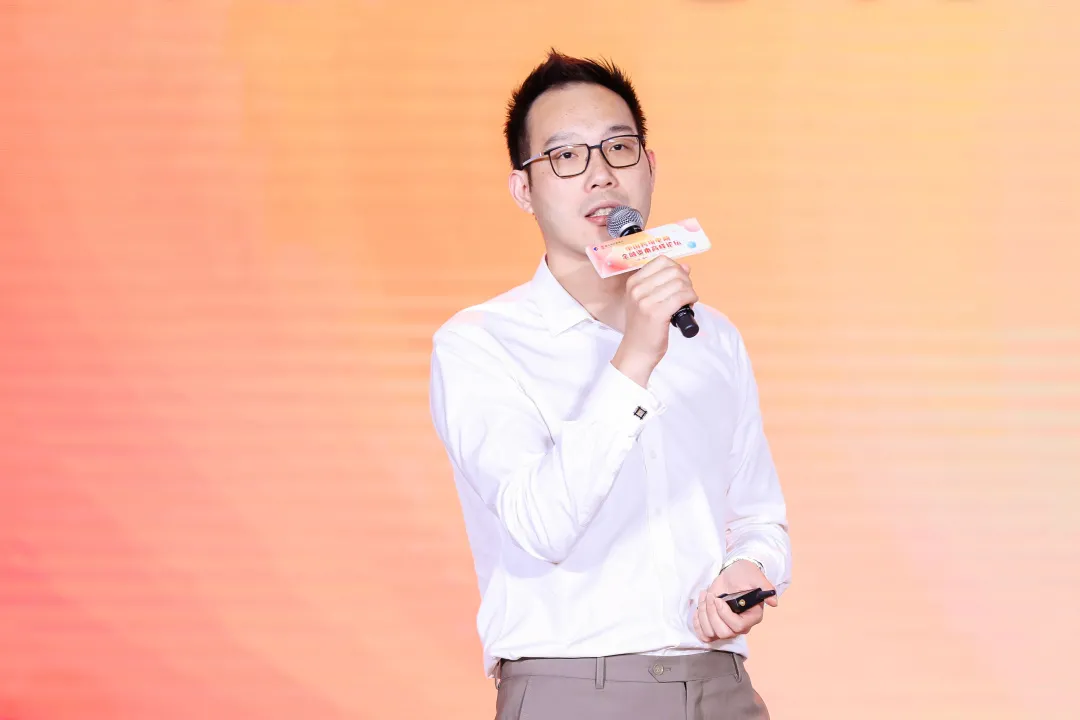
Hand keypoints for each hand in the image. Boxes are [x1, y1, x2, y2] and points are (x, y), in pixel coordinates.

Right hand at [611, 256, 697, 386]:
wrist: (636, 351)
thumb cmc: (643, 327)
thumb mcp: (646, 300)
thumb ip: (663, 282)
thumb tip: (685, 267)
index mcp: (633, 283)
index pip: (661, 261)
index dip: (676, 268)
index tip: (679, 282)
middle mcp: (637, 289)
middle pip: (673, 270)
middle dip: (685, 280)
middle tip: (685, 294)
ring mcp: (645, 301)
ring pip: (680, 283)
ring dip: (689, 291)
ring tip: (686, 302)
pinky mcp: (657, 313)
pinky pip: (683, 296)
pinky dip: (691, 298)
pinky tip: (690, 306)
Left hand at [692, 560, 777, 642]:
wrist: (733, 573)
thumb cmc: (745, 575)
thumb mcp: (755, 577)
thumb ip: (766, 587)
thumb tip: (774, 602)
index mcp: (752, 617)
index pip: (738, 626)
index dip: (725, 615)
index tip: (718, 599)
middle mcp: (740, 625)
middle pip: (723, 633)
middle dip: (712, 614)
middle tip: (711, 596)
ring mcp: (726, 626)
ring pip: (711, 633)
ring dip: (703, 614)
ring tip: (706, 596)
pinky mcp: (715, 624)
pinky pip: (704, 634)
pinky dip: (697, 623)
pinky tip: (699, 608)